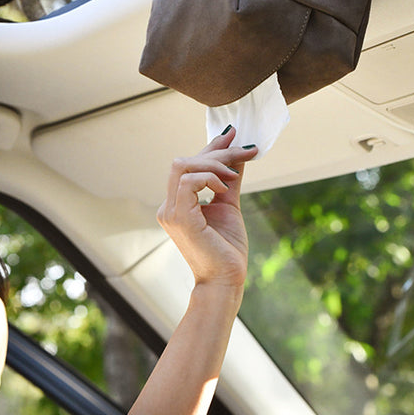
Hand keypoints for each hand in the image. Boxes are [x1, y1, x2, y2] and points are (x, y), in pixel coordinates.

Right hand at [157, 126, 257, 292]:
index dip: (210, 149)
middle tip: (245, 150)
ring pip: (183, 166)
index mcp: (177, 204)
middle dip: (216, 152)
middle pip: (184, 161)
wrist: (226, 279)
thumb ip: (229, 180)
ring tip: (234, 175)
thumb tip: (238, 154)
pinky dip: (209, 178)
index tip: (232, 135)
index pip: (189, 166)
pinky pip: (188, 181)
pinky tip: (224, 188)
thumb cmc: (227, 249)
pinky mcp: (178, 217)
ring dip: (213, 164)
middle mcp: (168, 206)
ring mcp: (169, 211)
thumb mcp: (229, 205)